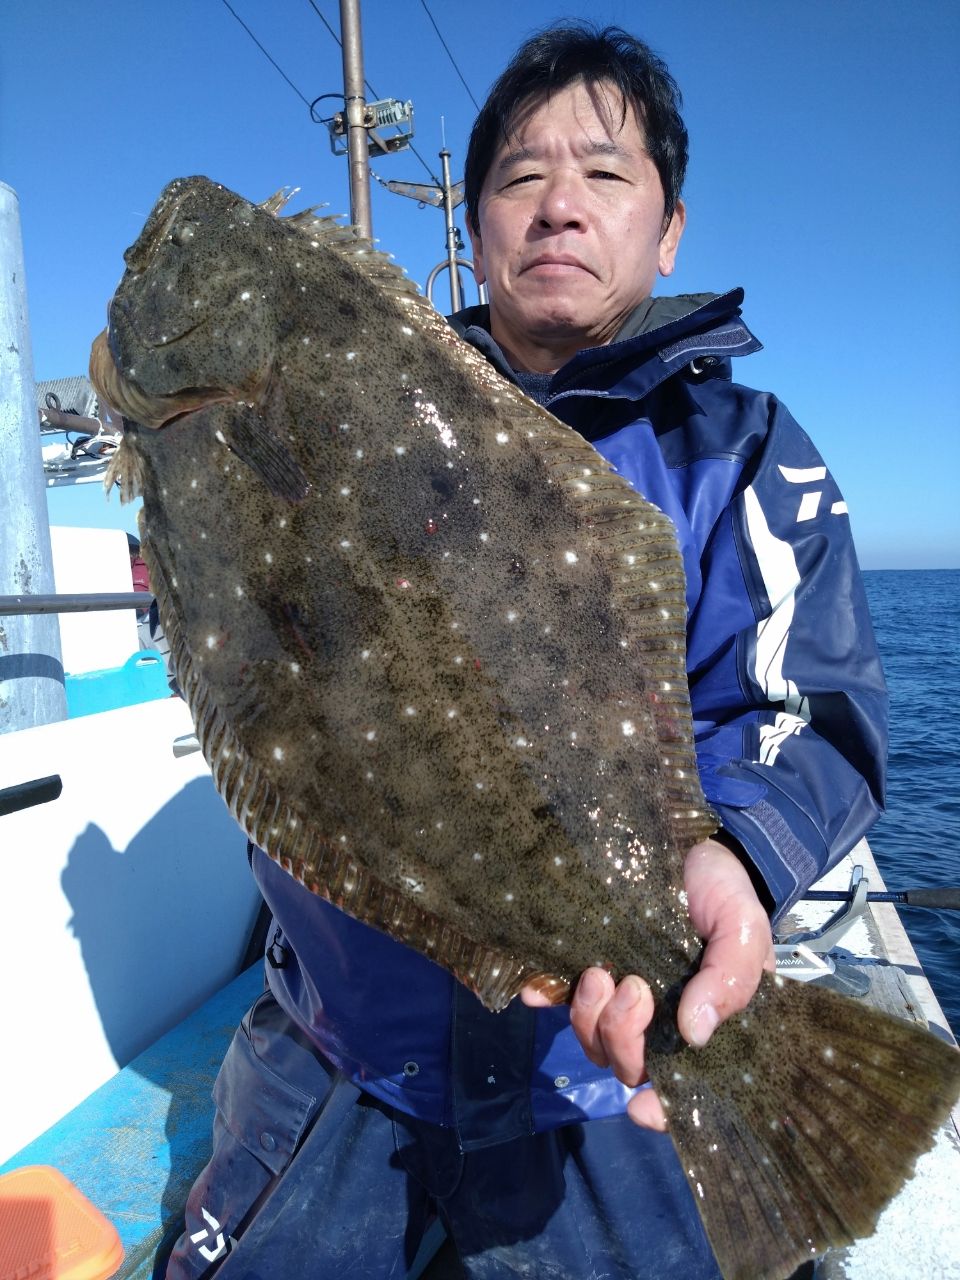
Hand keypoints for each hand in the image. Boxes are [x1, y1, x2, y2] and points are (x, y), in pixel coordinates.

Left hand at [520, 837, 774, 1129]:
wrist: (696, 846)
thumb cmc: (727, 896)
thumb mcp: (743, 932)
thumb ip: (728, 981)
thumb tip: (694, 1033)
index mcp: (700, 1025)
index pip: (681, 1087)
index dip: (660, 1109)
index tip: (642, 1106)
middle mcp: (656, 1020)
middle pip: (626, 1063)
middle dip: (622, 1038)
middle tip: (634, 988)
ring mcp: (617, 993)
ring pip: (590, 1037)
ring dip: (588, 1017)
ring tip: (598, 974)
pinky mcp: (586, 961)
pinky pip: (554, 995)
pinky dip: (544, 996)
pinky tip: (538, 987)